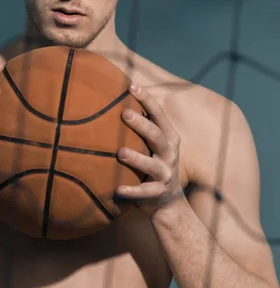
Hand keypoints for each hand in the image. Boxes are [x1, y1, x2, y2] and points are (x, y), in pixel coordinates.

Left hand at [116, 82, 183, 215]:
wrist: (169, 201)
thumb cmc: (155, 162)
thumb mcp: (155, 143)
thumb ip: (145, 123)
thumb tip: (119, 96)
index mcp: (169, 137)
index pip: (159, 114)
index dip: (147, 99)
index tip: (132, 85)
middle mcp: (169, 153)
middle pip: (156, 136)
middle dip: (141, 124)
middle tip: (124, 113)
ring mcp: (165, 174)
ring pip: (151, 165)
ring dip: (136, 158)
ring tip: (120, 152)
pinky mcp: (157, 193)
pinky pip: (144, 192)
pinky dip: (131, 191)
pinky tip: (118, 188)